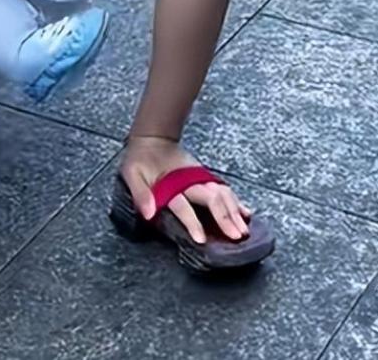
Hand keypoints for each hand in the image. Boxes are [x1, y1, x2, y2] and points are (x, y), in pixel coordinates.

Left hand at [120, 135, 250, 244]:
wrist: (152, 137)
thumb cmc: (140, 159)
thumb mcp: (132, 174)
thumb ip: (141, 194)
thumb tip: (148, 214)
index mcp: (171, 183)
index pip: (183, 205)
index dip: (192, 223)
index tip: (202, 240)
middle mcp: (190, 180)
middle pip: (212, 198)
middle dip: (226, 217)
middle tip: (237, 236)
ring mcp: (200, 176)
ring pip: (222, 193)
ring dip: (234, 210)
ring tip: (244, 229)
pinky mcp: (205, 176)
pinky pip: (224, 188)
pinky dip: (236, 201)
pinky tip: (246, 212)